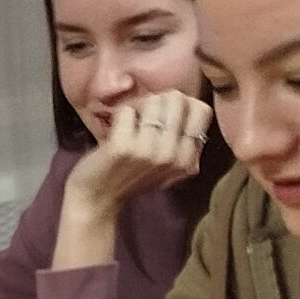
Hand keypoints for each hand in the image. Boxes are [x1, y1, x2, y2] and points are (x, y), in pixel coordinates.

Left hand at [64, 90, 210, 224]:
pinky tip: (115, 134)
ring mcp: (150, 151)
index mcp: (188, 159)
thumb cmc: (130, 175)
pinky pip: (126, 111)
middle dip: (156, 102)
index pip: (202, 109)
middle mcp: (174, 156)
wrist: (97, 200)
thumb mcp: (167, 162)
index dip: (180, 105)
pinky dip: (118, 116)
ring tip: (128, 126)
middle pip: (176, 98)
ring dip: (137, 107)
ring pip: (153, 100)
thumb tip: (186, 100)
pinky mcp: (124, 147)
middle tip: (141, 120)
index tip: (163, 119)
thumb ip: (182, 137)